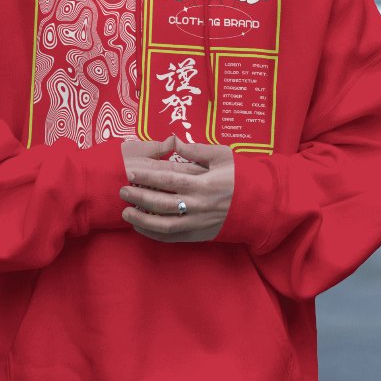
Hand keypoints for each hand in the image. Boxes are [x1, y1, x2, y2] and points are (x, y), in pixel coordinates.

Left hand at [119, 137, 234, 242]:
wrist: (258, 203)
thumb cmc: (240, 175)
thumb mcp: (222, 155)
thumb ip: (196, 149)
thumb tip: (174, 142)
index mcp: (202, 184)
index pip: (168, 180)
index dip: (147, 177)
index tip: (130, 173)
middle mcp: (198, 205)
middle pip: (161, 203)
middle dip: (139, 197)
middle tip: (122, 191)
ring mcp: (197, 222)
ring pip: (164, 225)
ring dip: (142, 220)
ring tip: (126, 212)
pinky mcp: (198, 235)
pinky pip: (172, 238)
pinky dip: (154, 234)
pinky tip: (140, 228)